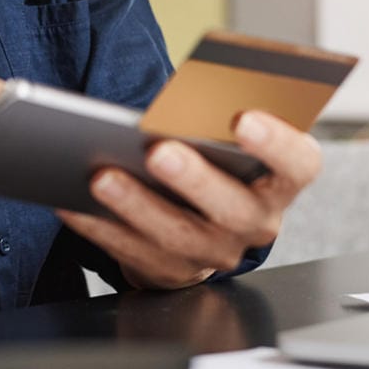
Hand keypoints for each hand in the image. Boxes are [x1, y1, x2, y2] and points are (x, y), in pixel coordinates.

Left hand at [56, 110, 322, 289]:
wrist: (204, 219)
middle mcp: (256, 222)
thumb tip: (181, 95)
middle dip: (193, 179)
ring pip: (177, 236)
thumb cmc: (216, 158)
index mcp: (280, 180)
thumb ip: (217, 114)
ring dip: (136, 205)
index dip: (276, 143)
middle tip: (158, 151)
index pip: (298, 163)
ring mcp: (215, 253)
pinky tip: (70, 200)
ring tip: (101, 175)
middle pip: (232, 207)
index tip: (243, 118)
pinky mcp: (172, 273)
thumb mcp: (227, 134)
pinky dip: (99, 226)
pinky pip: (132, 253)